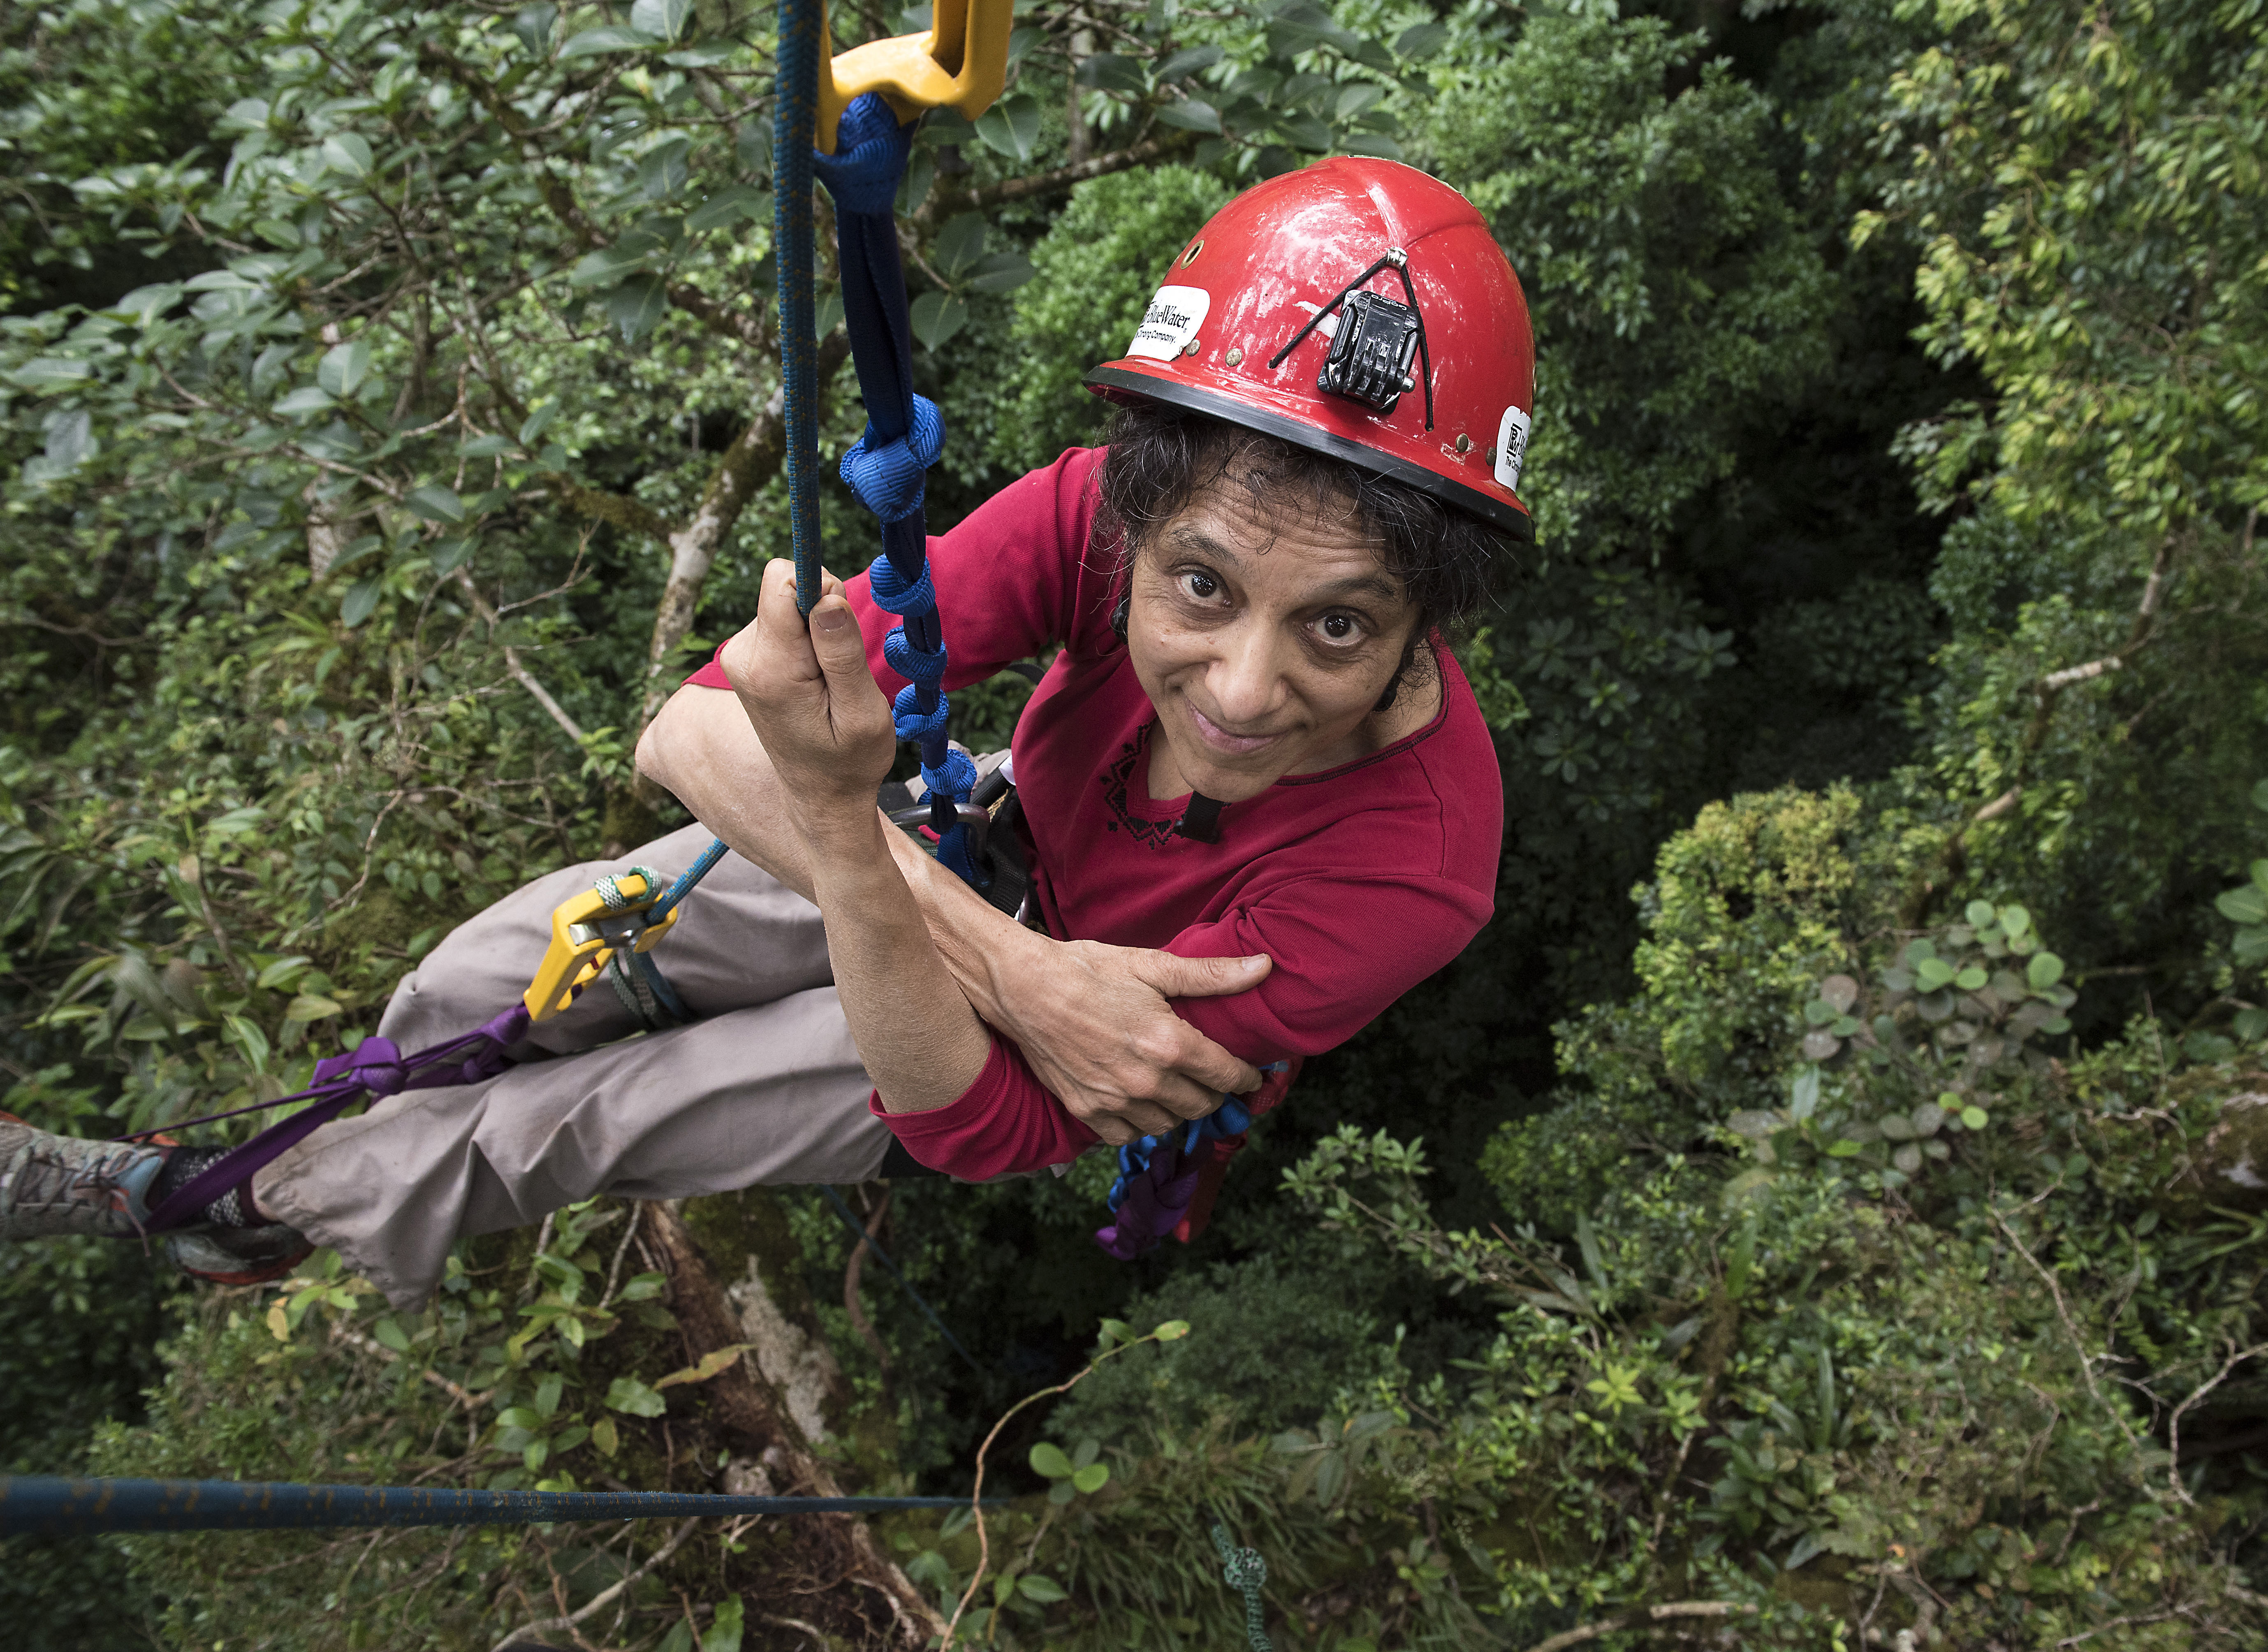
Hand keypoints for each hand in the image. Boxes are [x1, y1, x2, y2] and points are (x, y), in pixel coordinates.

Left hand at [722, 560, 895, 839]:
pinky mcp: (747, 657)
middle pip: (783, 585)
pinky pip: (781, 619)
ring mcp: (740, 657)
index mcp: (771, 669)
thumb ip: (842, 652)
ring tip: (827, 681)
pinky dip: (805, 641)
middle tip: (839, 665)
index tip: (841, 630)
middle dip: (821, 611)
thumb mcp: (861, 713)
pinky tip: (814, 681)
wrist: (821, 795)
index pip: (781, 582)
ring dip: (815, 631)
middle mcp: (743, 657)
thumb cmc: (850, 760)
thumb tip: (825, 596)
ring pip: (785, 601)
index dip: (822, 589)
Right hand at [986, 935, 1273, 1144]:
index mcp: (1168, 1043)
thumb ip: (1210, 975)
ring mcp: (1114, 1101)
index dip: (1247, 1077)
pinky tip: (1142, 1102)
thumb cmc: (1087, 970)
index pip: (1227, 1076)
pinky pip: (1128, 1135)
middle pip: (1202, 1106)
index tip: (1252, 1075)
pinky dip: (1142, 1123)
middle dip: (1216, 1094)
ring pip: (1168, 1124)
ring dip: (1180, 1110)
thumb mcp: (1152, 964)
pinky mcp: (1086, 1111)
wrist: (1024, 988)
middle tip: (1215, 1079)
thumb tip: (1263, 967)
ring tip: (1180, 1089)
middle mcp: (1145, 1081)